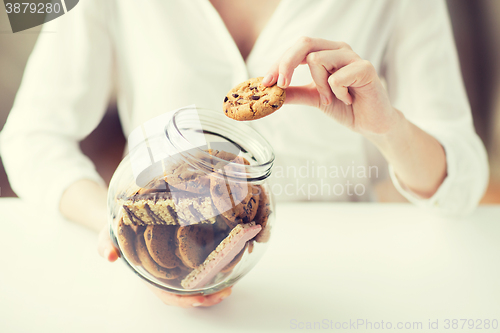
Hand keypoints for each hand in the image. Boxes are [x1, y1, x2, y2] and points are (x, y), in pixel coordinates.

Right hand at [97, 227, 231, 307]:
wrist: (125, 215)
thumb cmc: (118, 229)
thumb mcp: (109, 234)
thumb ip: (105, 244)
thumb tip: (109, 255)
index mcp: (151, 276)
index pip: (167, 295)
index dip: (184, 300)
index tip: (199, 298)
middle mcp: (167, 273)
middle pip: (189, 294)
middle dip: (207, 298)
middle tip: (225, 291)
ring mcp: (177, 265)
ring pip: (198, 283)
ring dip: (215, 287)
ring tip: (231, 283)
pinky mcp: (186, 253)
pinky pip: (202, 266)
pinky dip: (215, 268)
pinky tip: (229, 263)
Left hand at [262, 37, 401, 134]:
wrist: (370, 123)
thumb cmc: (345, 106)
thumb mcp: (313, 98)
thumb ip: (294, 93)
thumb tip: (269, 91)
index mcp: (325, 53)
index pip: (296, 48)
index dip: (279, 64)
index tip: (266, 82)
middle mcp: (338, 49)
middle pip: (304, 43)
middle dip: (287, 64)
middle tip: (281, 85)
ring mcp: (352, 57)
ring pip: (318, 59)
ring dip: (319, 86)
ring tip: (331, 99)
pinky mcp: (365, 68)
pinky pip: (337, 77)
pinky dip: (337, 93)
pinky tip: (348, 99)